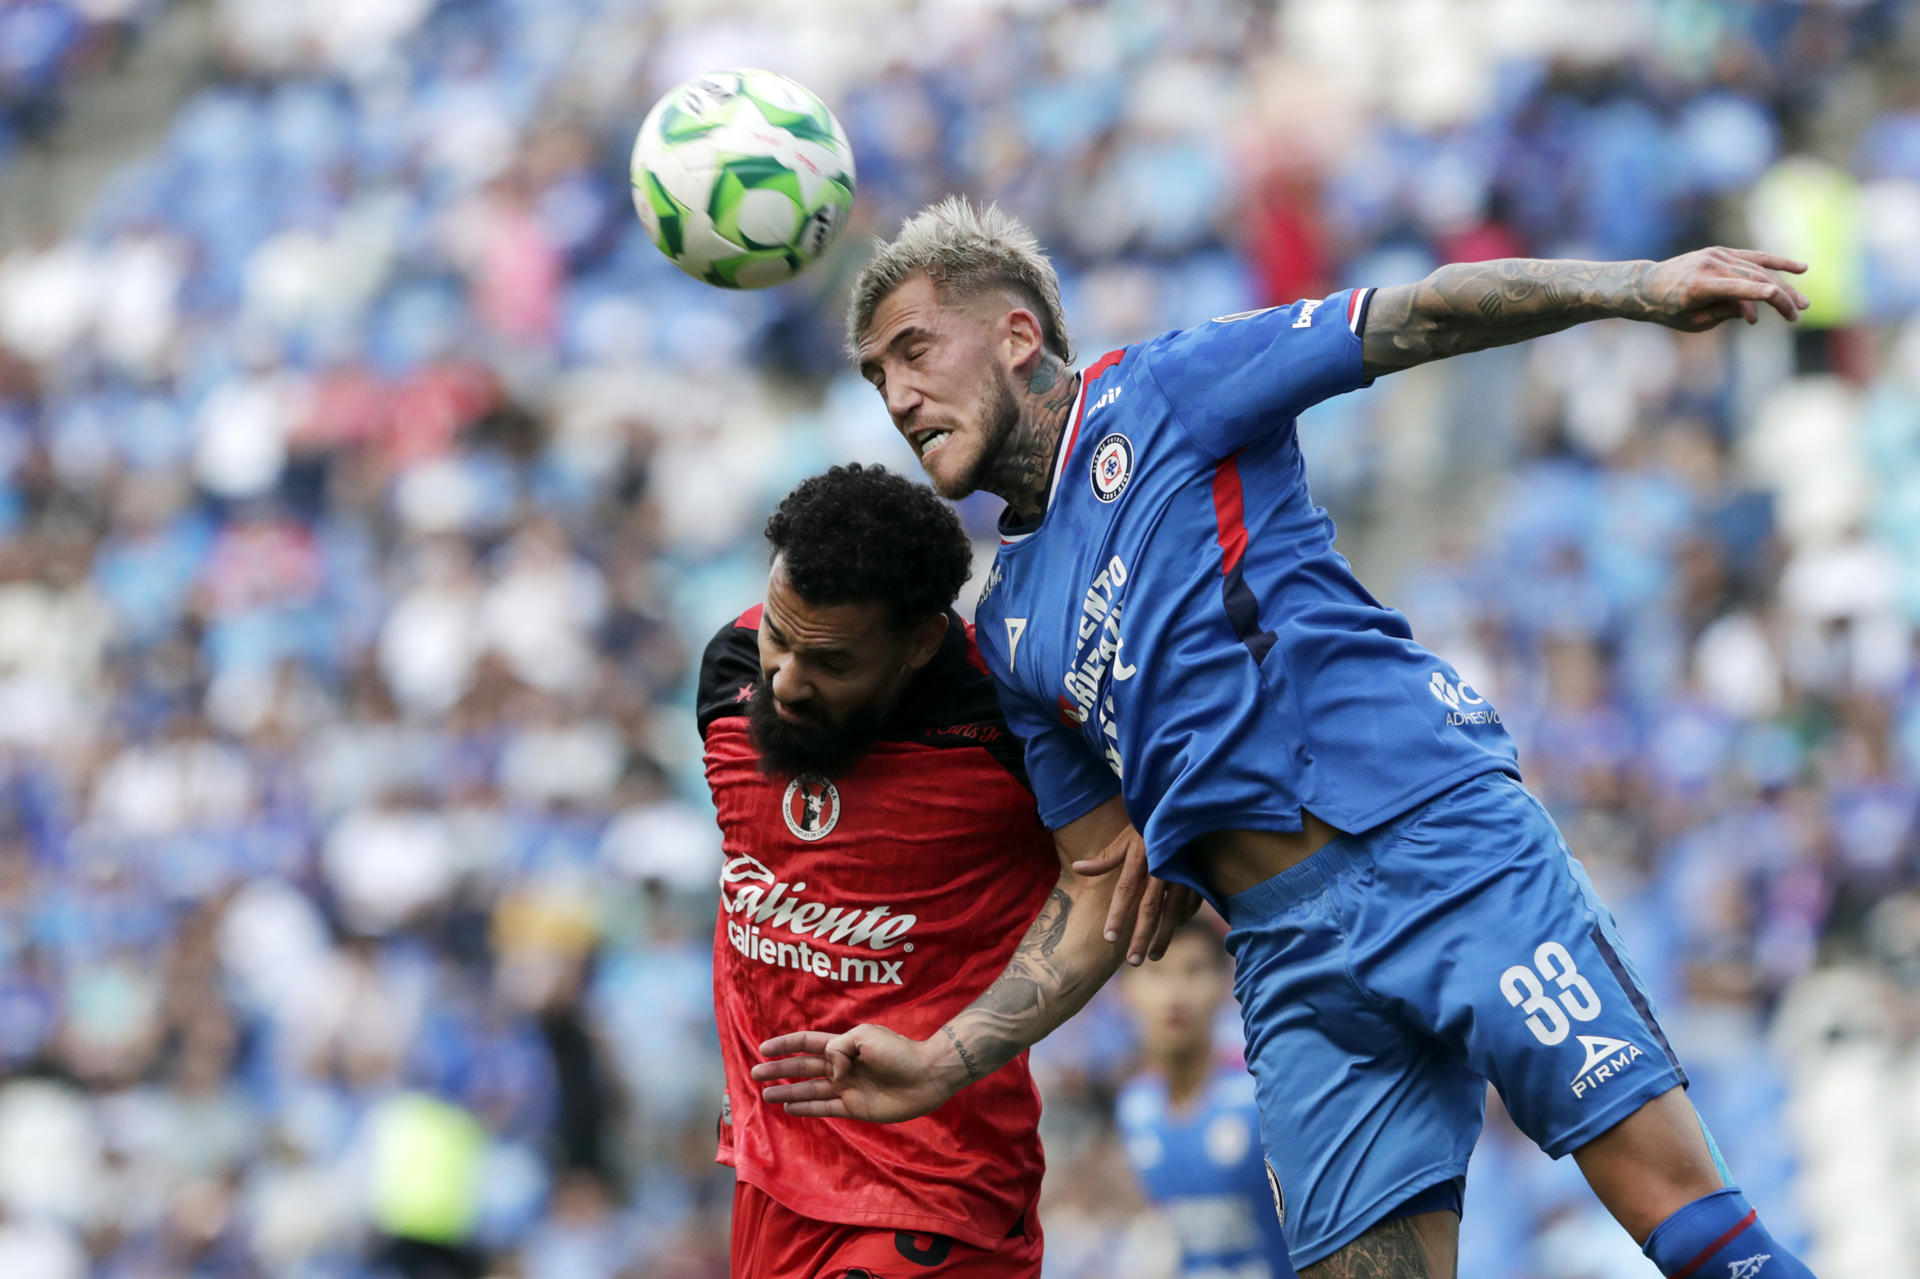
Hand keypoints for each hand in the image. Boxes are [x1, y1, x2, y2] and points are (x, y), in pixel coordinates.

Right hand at [752, 1026, 966, 1122]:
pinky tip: (790, 1107)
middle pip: (803, 1068)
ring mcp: (847, 1088)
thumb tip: (831, 1071)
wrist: (925, 1076)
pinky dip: (806, 1108)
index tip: (763, 1048)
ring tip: (765, 1095)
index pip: (808, 1043)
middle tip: (755, 1074)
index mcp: (843, 1045)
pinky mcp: (855, 1108)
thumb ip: (839, 1049)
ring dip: (788, 1091)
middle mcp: (842, 1067)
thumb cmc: (898, 1052)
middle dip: (779, 1070)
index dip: (785, 1045)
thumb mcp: (865, 1037)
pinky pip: (825, 1108)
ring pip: (810, 1089)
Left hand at [1070, 825, 1201, 964]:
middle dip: (1141, 936)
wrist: (1187, 806)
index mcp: (1141, 858)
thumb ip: (1105, 858)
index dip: (1117, 915)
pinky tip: (1174, 929)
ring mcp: (1183, 873)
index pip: (1126, 891)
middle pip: (1150, 908)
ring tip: (1152, 956)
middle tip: (1133, 961)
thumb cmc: (1149, 822)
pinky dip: (1182, 918)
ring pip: (1173, 911)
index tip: (1109, 938)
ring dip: (1163, 936)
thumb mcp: (1126, 836)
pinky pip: (1190, 903)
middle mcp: (1161, 868)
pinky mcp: (1199, 876)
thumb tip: (1077, 868)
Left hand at [1635, 248, 1808, 330]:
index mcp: (1697, 286)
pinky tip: (1800, 269)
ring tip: (1802, 304)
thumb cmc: (1668, 310)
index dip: (1754, 294)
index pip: (1732, 288)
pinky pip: (1754, 257)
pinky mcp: (1722, 252)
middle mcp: (1709, 265)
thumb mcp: (1692, 322)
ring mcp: (1717, 255)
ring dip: (1783, 287)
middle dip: (1779, 298)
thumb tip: (1751, 310)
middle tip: (1796, 316)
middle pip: (1753, 280)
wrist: (1647, 285)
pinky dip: (1777, 263)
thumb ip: (1722, 314)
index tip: (1776, 298)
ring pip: (1758, 270)